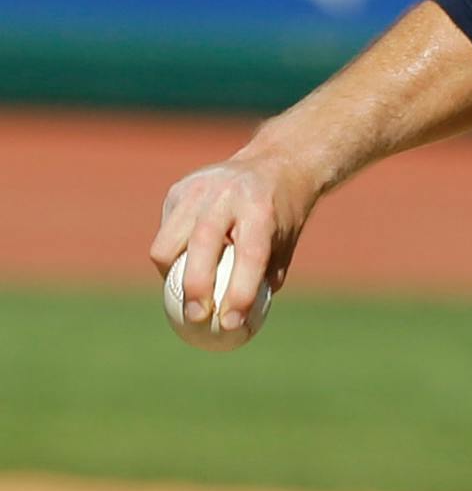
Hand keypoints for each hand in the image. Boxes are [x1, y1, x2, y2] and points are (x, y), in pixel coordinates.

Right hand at [150, 148, 321, 330]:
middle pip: (202, 245)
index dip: (239, 294)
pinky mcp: (177, 191)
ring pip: (167, 244)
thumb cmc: (282, 216)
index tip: (231, 325)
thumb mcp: (285, 243)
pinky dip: (171, 258)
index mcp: (262, 209)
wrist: (275, 164)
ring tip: (187, 295)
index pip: (249, 256)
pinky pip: (165, 234)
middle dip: (196, 288)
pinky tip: (185, 268)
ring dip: (172, 276)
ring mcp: (198, 190)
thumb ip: (264, 279)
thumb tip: (236, 326)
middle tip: (197, 319)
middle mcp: (227, 195)